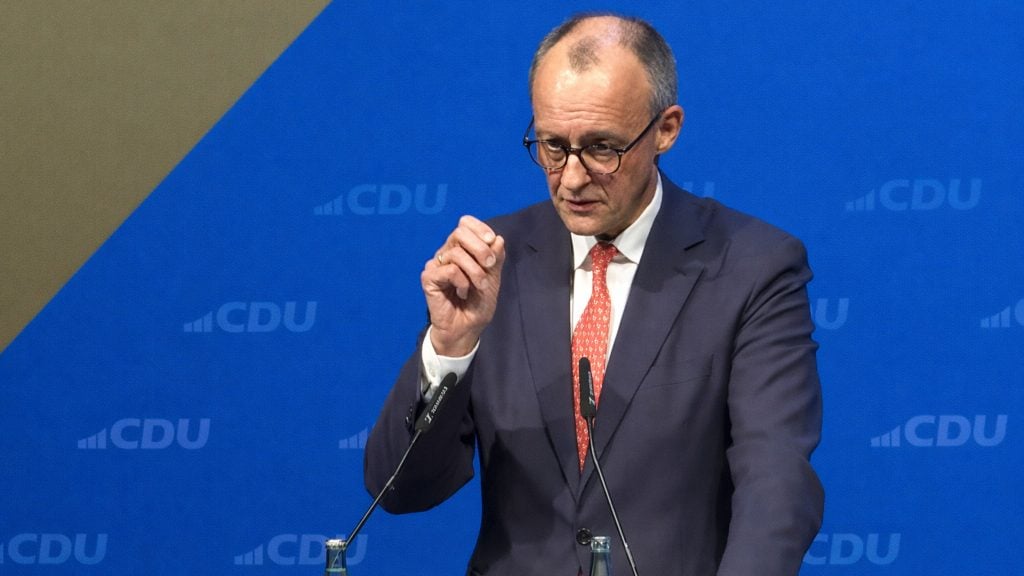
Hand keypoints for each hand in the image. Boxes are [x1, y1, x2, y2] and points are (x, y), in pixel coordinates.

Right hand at [422, 215, 505, 356]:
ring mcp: (436, 265)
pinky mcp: (429, 278)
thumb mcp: (493, 278)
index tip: (492, 240)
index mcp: (462, 248)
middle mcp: (447, 252)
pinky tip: (462, 292)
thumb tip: (498, 239)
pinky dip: (462, 281)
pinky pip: (449, 270)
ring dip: (475, 270)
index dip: (479, 227)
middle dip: (480, 247)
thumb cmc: (477, 303)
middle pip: (460, 232)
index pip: (465, 223)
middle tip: (490, 264)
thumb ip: (495, 258)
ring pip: (457, 253)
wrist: (467, 328)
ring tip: (479, 286)